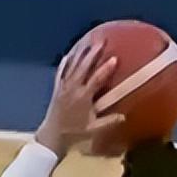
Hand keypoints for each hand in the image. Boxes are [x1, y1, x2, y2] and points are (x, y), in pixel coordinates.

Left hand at [36, 39, 125, 157]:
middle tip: (101, 41)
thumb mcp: (93, 129)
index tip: (114, 58)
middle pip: (84, 67)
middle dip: (93, 53)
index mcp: (83, 97)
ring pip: (73, 66)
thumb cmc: (74, 133)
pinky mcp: (57, 88)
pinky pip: (61, 72)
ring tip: (89, 43)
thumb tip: (124, 117)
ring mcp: (64, 87)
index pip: (96, 79)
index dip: (106, 69)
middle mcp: (73, 88)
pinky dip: (66, 62)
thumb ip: (108, 122)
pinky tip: (69, 54)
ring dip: (81, 54)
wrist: (53, 135)